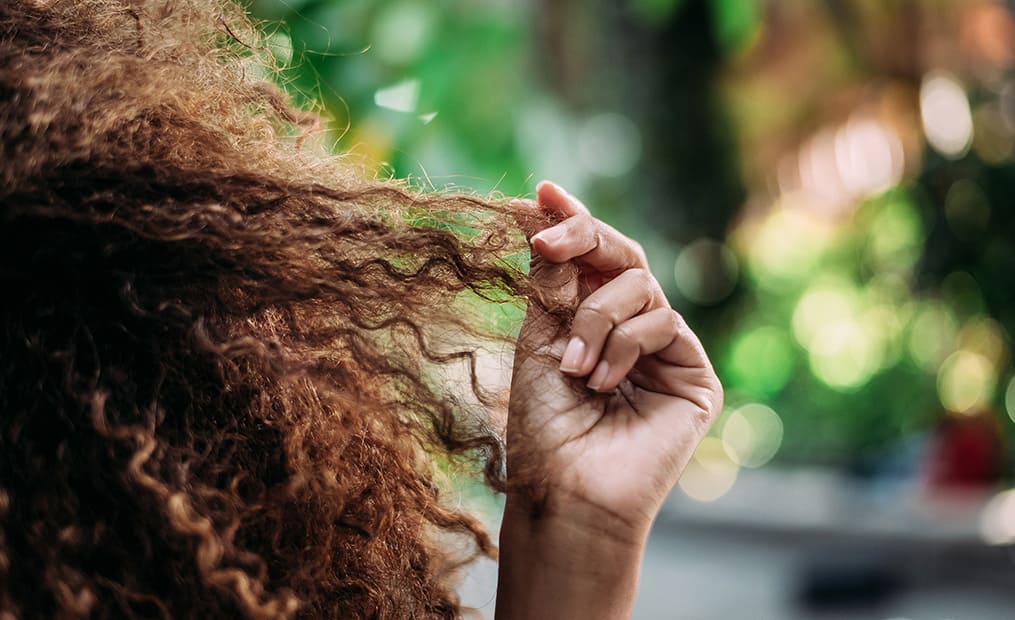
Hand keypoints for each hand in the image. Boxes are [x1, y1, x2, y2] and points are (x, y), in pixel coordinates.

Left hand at [495, 181, 721, 619]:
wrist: (565, 489)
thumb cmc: (544, 425)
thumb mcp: (539, 336)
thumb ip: (552, 276)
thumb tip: (542, 202)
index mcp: (592, 319)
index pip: (591, 259)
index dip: (571, 221)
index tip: (540, 192)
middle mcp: (632, 329)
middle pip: (624, 256)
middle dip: (584, 239)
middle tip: (549, 237)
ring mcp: (665, 351)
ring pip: (641, 287)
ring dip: (595, 320)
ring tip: (573, 368)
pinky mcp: (694, 375)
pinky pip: (662, 323)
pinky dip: (623, 346)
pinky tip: (603, 384)